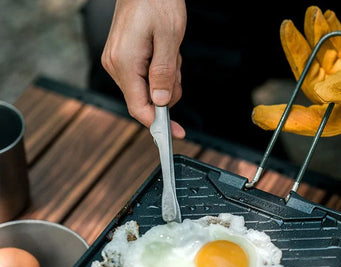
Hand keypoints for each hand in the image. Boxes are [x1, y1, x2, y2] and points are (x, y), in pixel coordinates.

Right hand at [102, 0, 186, 137]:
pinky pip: (145, 77)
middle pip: (146, 100)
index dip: (159, 124)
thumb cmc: (156, 1)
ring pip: (148, 89)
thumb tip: (160, 103)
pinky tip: (162, 51)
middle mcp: (116, 66)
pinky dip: (159, 70)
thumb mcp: (169, 38)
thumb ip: (164, 74)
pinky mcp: (122, 58)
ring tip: (169, 52)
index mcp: (124, 63)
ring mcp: (117, 62)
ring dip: (166, 77)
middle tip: (175, 65)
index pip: (139, 108)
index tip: (177, 132)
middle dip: (167, 90)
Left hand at [252, 7, 340, 135]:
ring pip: (326, 66)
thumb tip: (318, 95)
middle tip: (286, 28)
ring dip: (317, 38)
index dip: (287, 119)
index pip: (317, 120)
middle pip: (316, 85)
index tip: (259, 116)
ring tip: (313, 11)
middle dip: (300, 55)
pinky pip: (339, 55)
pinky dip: (332, 37)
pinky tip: (328, 17)